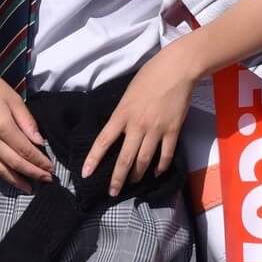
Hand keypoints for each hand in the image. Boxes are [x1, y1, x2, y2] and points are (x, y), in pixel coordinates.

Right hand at [0, 59, 53, 191]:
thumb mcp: (12, 98)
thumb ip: (27, 121)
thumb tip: (40, 142)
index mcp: (1, 125)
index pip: (25, 149)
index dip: (39, 161)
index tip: (51, 168)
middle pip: (15, 163)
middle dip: (33, 173)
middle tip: (47, 180)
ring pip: (0, 169)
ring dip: (17, 180)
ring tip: (31, 187)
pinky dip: (2, 174)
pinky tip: (12, 178)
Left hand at [82, 49, 195, 195]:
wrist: (176, 69)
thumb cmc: (149, 76)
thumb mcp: (127, 95)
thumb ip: (122, 114)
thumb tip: (117, 131)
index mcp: (122, 114)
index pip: (103, 141)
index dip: (93, 159)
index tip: (85, 173)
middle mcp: (137, 125)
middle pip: (125, 159)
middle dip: (117, 179)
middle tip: (112, 192)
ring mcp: (156, 130)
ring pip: (144, 161)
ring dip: (137, 175)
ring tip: (133, 184)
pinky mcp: (173, 131)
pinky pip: (165, 155)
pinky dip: (160, 167)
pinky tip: (156, 173)